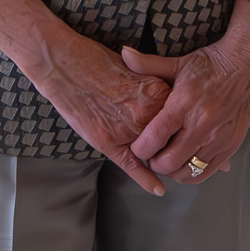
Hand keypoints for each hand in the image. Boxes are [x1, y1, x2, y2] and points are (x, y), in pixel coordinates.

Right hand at [27, 29, 174, 195]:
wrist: (63, 65)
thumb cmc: (97, 61)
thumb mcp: (137, 68)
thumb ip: (156, 88)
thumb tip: (173, 102)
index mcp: (156, 93)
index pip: (181, 117)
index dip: (182, 121)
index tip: (185, 122)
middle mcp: (146, 114)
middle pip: (171, 136)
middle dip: (173, 139)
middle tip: (175, 138)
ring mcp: (127, 131)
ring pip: (153, 151)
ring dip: (158, 153)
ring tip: (162, 151)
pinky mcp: (108, 143)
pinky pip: (133, 166)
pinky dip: (146, 179)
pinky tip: (157, 189)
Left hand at [122, 1, 249, 183]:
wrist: (246, 63)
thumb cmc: (212, 64)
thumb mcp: (178, 63)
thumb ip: (148, 64)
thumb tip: (124, 54)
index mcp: (184, 104)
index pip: (153, 139)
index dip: (140, 149)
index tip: (137, 146)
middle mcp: (201, 124)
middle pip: (167, 162)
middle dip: (153, 162)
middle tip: (152, 154)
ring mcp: (218, 137)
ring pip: (185, 171)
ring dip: (172, 169)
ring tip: (169, 157)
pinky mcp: (231, 146)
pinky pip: (206, 173)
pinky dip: (191, 173)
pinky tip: (186, 162)